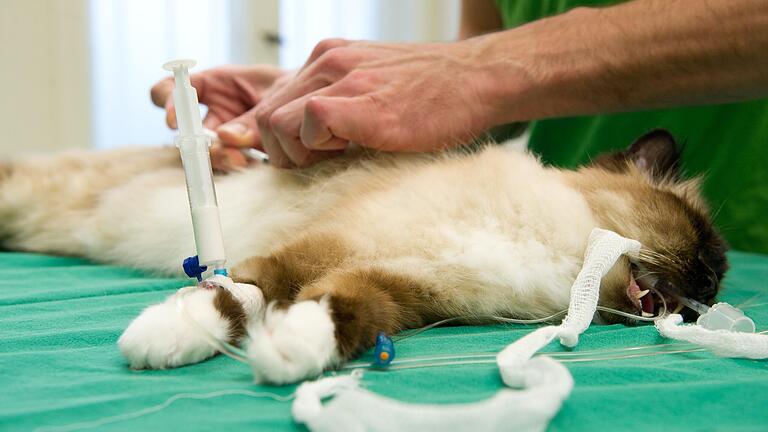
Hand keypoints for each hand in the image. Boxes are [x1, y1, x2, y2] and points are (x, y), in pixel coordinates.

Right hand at [151, 65, 283, 170]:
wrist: (314, 105)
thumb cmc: (291, 88)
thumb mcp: (274, 93)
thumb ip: (252, 116)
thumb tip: (225, 138)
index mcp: (211, 85)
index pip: (171, 89)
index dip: (167, 101)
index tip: (174, 121)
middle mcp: (211, 113)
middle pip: (185, 131)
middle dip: (195, 142)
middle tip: (215, 150)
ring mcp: (222, 138)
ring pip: (204, 153)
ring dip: (217, 159)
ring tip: (241, 160)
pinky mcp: (237, 157)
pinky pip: (227, 167)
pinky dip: (235, 168)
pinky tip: (251, 166)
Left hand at [254, 38, 506, 167]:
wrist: (478, 80)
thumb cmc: (433, 95)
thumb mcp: (374, 89)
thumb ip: (337, 105)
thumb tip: (306, 142)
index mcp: (327, 59)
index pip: (272, 102)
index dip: (277, 141)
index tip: (300, 161)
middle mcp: (326, 61)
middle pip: (263, 116)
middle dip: (282, 152)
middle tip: (320, 164)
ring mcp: (341, 76)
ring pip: (273, 122)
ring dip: (298, 153)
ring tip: (337, 157)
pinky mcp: (358, 100)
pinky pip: (307, 123)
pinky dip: (318, 148)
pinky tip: (351, 150)